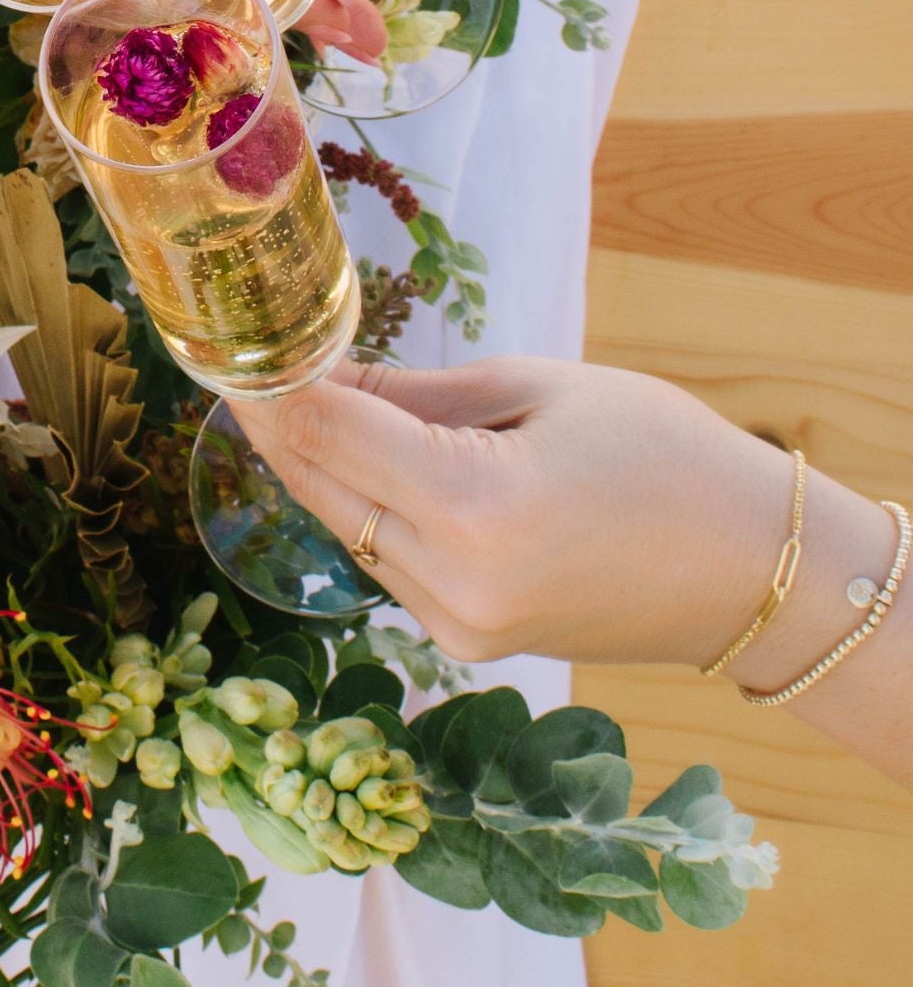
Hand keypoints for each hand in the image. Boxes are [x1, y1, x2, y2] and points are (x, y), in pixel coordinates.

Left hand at [229, 354, 794, 667]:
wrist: (753, 573)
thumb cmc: (664, 456)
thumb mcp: (536, 390)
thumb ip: (415, 393)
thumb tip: (320, 375)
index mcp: (473, 508)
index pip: (328, 435)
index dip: (270, 386)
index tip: (232, 341)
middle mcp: (452, 584)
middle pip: (320, 489)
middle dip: (276, 424)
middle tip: (243, 360)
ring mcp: (457, 627)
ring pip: (345, 529)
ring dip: (317, 467)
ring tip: (296, 396)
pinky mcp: (466, 644)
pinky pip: (385, 562)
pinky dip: (364, 507)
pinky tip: (362, 459)